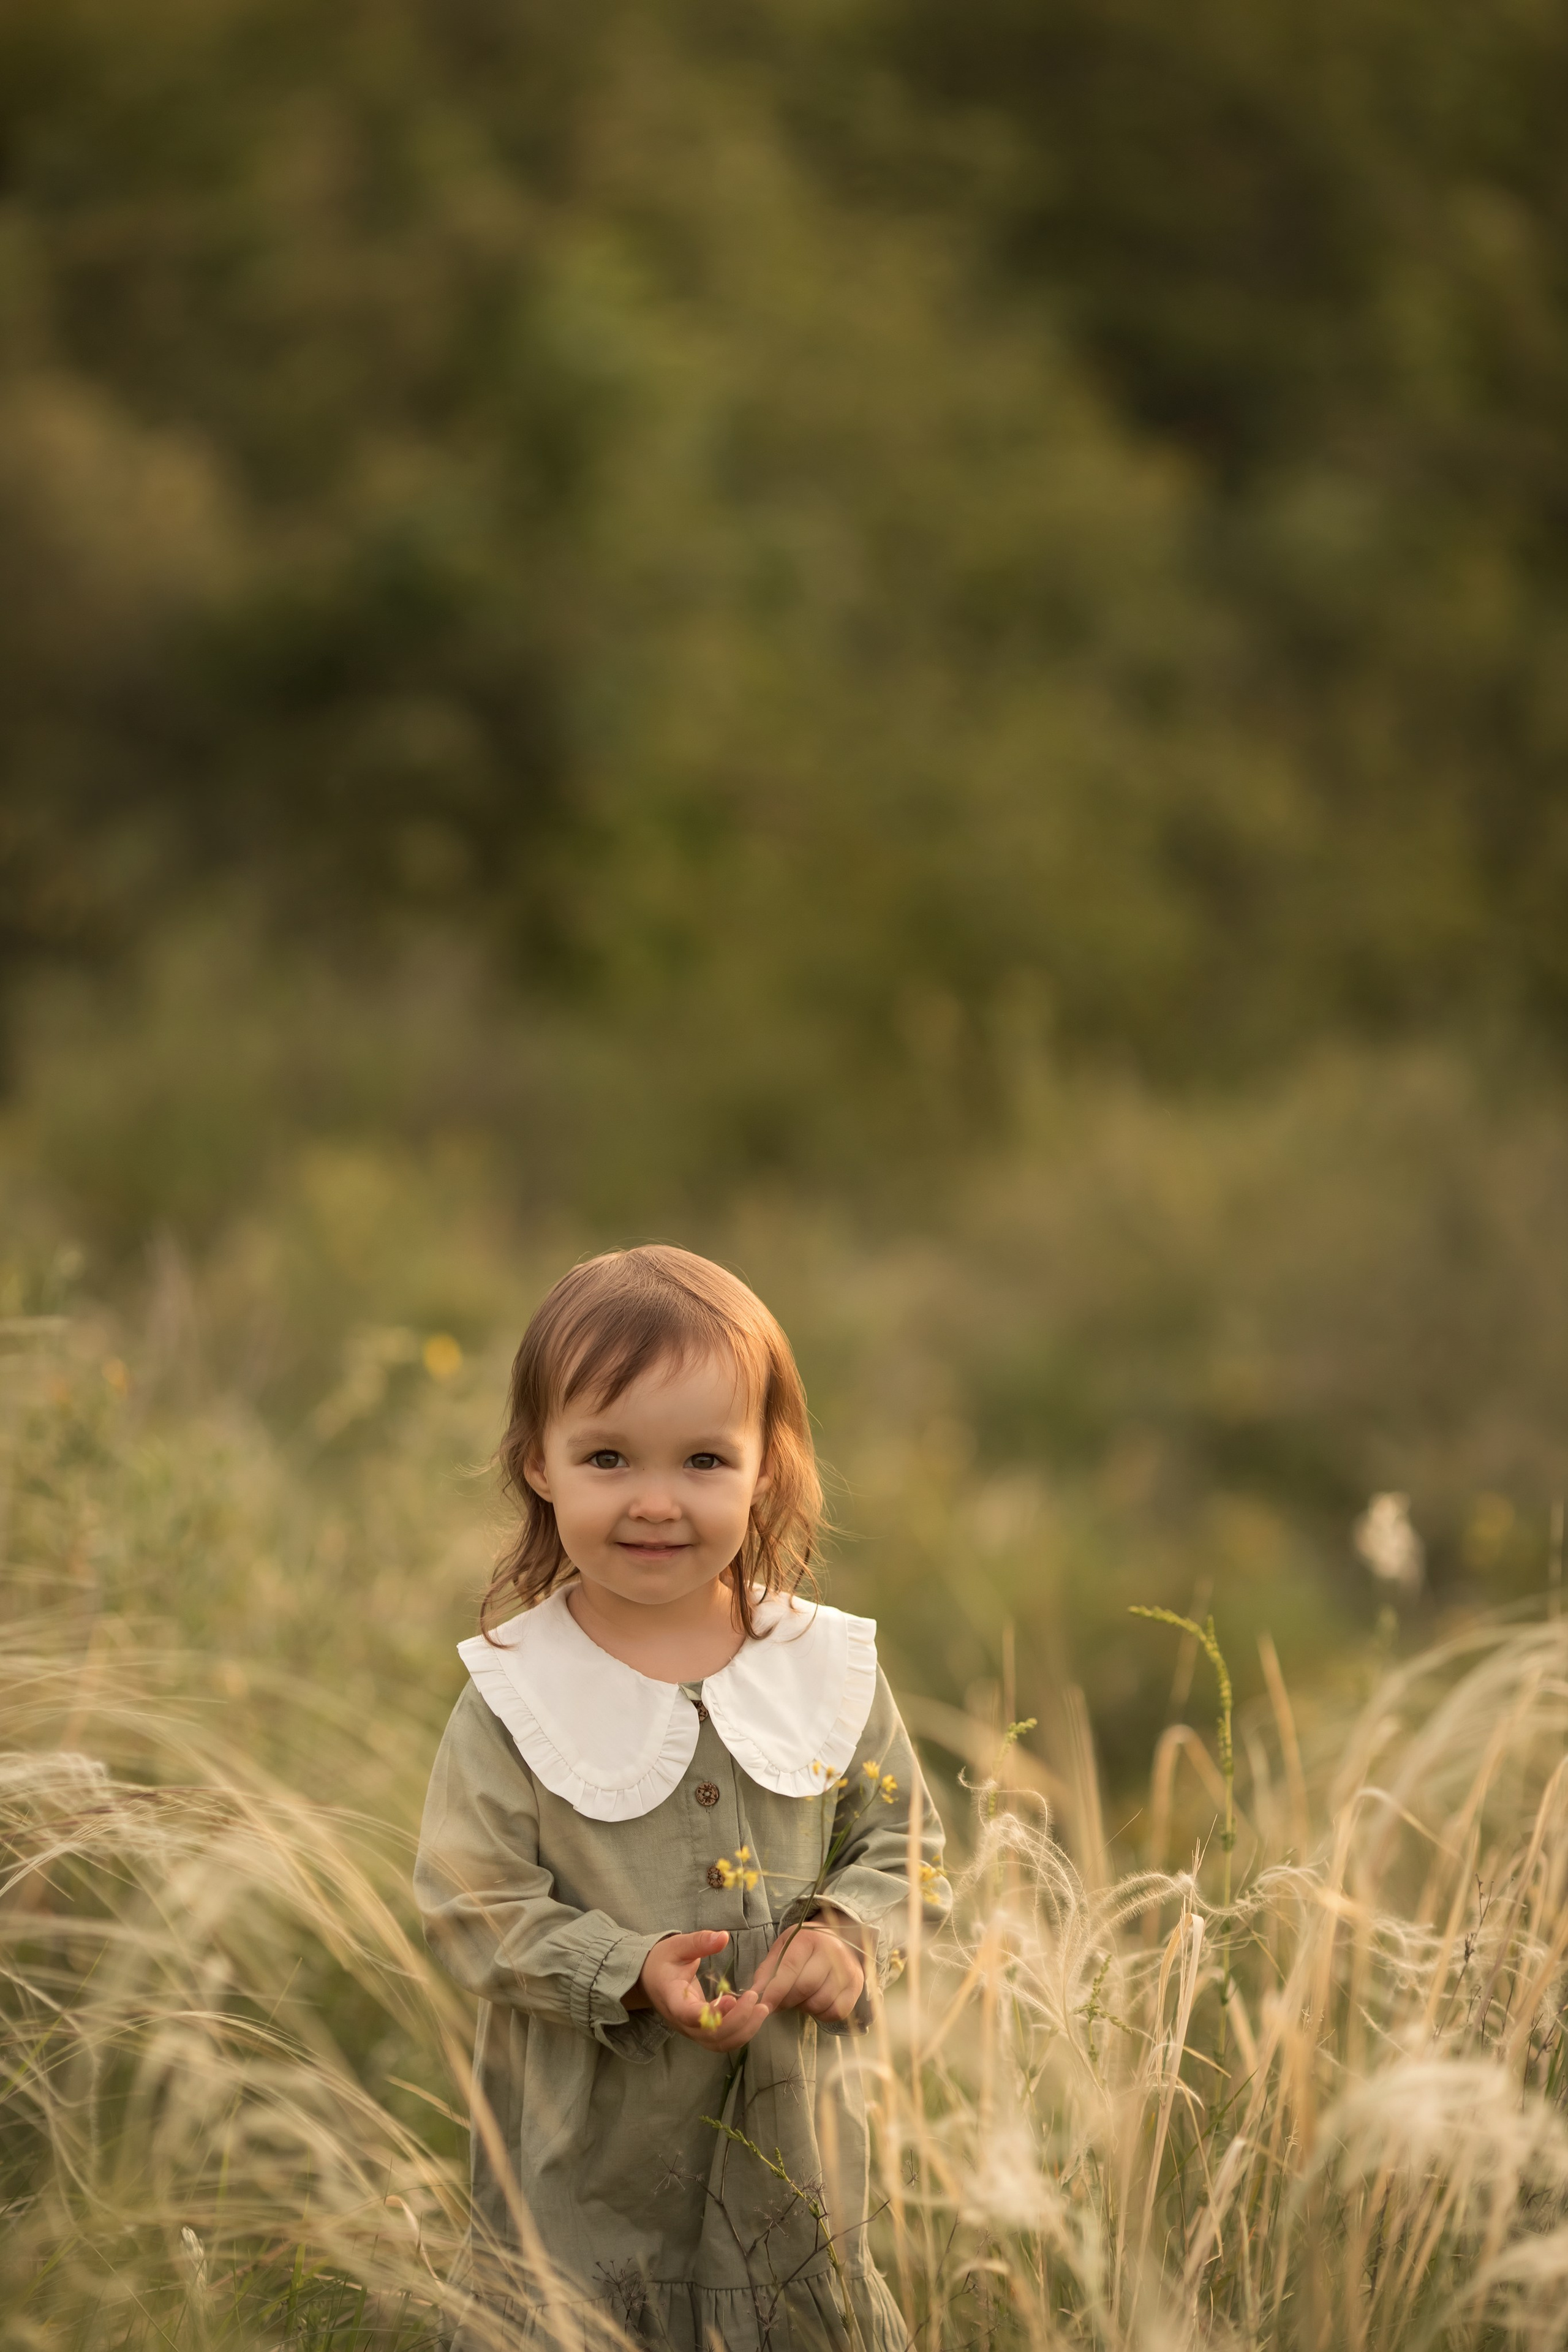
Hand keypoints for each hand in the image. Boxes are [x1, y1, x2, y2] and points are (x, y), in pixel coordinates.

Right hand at [632, 1930, 770, 2050]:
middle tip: (757, 2001)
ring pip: (719, 2043)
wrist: (649, 1978)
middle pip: (710, 2035)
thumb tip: (723, 1937)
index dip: (711, 2014)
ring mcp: (691, 2029)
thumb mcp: (678, 1946)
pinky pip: (722, 2041)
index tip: (731, 1999)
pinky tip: (754, 2016)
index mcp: (672, 1999)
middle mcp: (681, 2021)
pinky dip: (740, 2032)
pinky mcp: (700, 2032)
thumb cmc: (663, 1961)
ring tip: (762, 2010)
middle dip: (738, 2021)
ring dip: (744, 2031)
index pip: (689, 2015)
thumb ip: (699, 1942)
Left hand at [748, 1918, 865, 2022]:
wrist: (839, 1941)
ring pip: (820, 2001)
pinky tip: (815, 2002)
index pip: (790, 1967)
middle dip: (787, 2000)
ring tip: (799, 1998)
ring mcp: (847, 1969)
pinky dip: (821, 2013)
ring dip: (804, 2007)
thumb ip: (767, 1969)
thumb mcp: (783, 1948)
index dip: (775, 1990)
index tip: (763, 2005)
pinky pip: (835, 2011)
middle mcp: (832, 1951)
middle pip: (805, 1987)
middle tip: (779, 2003)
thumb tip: (754, 1993)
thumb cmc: (806, 1947)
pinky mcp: (856, 1986)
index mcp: (809, 1938)